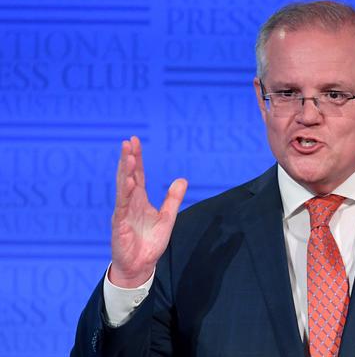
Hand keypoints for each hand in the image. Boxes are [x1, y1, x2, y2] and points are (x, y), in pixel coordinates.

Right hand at [109, 136, 187, 287]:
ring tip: (128, 155)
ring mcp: (123, 212)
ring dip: (125, 171)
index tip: (134, 141)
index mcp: (139, 200)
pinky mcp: (119, 224)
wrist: (141, 266)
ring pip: (123, 188)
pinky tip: (128, 182)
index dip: (137, 158)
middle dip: (128, 159)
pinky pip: (122, 206)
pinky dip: (125, 194)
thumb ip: (173, 199)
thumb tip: (182, 180)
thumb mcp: (167, 217)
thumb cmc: (150, 243)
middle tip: (128, 141)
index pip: (138, 174)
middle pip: (128, 176)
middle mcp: (129, 203)